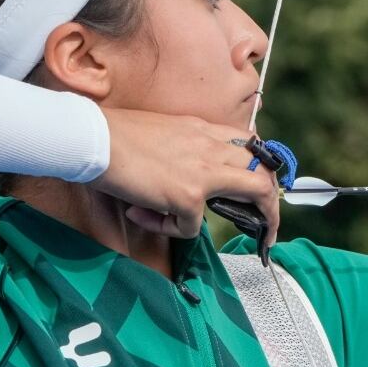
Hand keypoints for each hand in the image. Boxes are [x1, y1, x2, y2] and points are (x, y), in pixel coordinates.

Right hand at [88, 107, 279, 246]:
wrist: (92, 137)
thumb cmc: (114, 134)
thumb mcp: (160, 132)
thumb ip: (179, 150)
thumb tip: (180, 179)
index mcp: (202, 129)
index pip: (248, 144)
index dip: (260, 166)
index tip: (259, 185)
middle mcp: (210, 146)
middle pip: (264, 168)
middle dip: (275, 198)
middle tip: (270, 222)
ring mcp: (203, 171)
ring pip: (257, 192)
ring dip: (265, 220)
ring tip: (261, 237)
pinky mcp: (188, 196)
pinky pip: (192, 227)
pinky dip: (170, 229)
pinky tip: (144, 216)